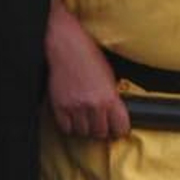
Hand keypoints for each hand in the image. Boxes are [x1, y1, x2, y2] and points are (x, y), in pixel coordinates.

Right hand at [46, 0, 129, 140]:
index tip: (117, 129)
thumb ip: (112, 96)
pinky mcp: (59, 107)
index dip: (119, 129)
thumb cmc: (89, 56)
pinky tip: (73, 119)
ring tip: (86, 119)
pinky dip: (70, 126)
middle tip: (100, 124)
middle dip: (102, 130)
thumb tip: (115, 113)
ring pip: (83, 133)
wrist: (67, 46)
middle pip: (100, 133)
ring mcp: (75, 108)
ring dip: (85, 128)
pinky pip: (66, 128)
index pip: (120, 127)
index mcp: (110, 97)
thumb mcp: (109, 76)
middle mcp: (93, 105)